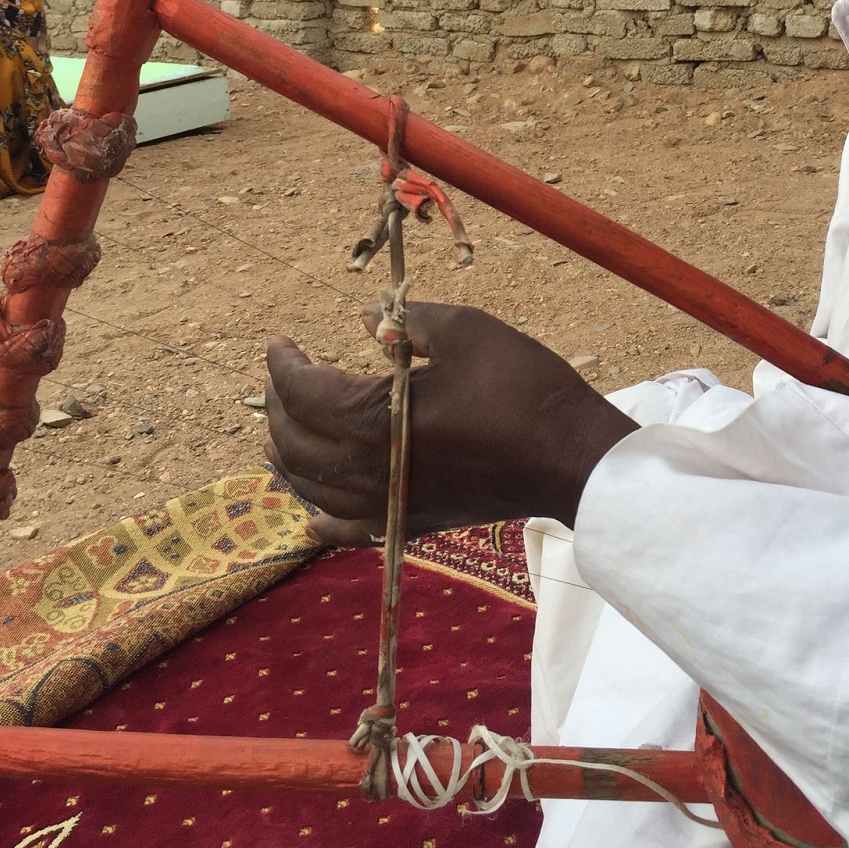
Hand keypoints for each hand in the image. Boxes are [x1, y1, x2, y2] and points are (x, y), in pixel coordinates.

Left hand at [264, 302, 634, 534]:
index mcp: (374, 421)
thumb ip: (407, 321)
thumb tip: (366, 316)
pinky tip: (309, 519)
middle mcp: (369, 472)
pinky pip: (349, 531)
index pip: (303, 393)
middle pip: (296, 442)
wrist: (571, 455)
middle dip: (279, 405)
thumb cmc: (522, 387)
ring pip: (312, 488)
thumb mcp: (466, 331)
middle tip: (283, 374)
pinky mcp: (412, 522)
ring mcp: (389, 504)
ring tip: (280, 429)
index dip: (282, 365)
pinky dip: (323, 522)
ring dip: (289, 455)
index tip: (278, 342)